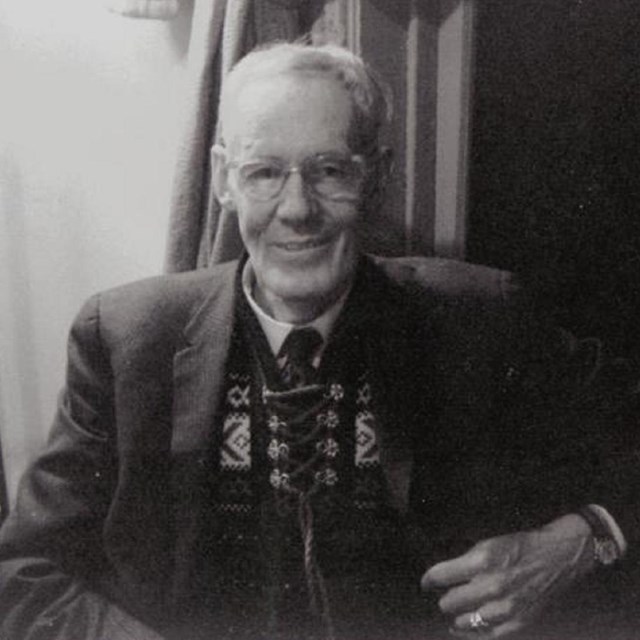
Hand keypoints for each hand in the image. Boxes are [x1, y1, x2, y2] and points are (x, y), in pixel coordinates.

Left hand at [421, 514, 595, 637]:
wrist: (557, 558)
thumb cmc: (519, 547)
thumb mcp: (487, 544)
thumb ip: (464, 561)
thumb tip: (441, 576)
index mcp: (482, 560)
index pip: (441, 576)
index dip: (429, 580)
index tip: (425, 584)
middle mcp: (491, 585)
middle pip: (450, 602)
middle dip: (445, 599)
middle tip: (445, 597)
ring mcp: (504, 608)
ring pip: (463, 622)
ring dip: (457, 616)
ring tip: (457, 611)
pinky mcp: (516, 622)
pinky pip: (485, 635)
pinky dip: (473, 632)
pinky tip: (464, 628)